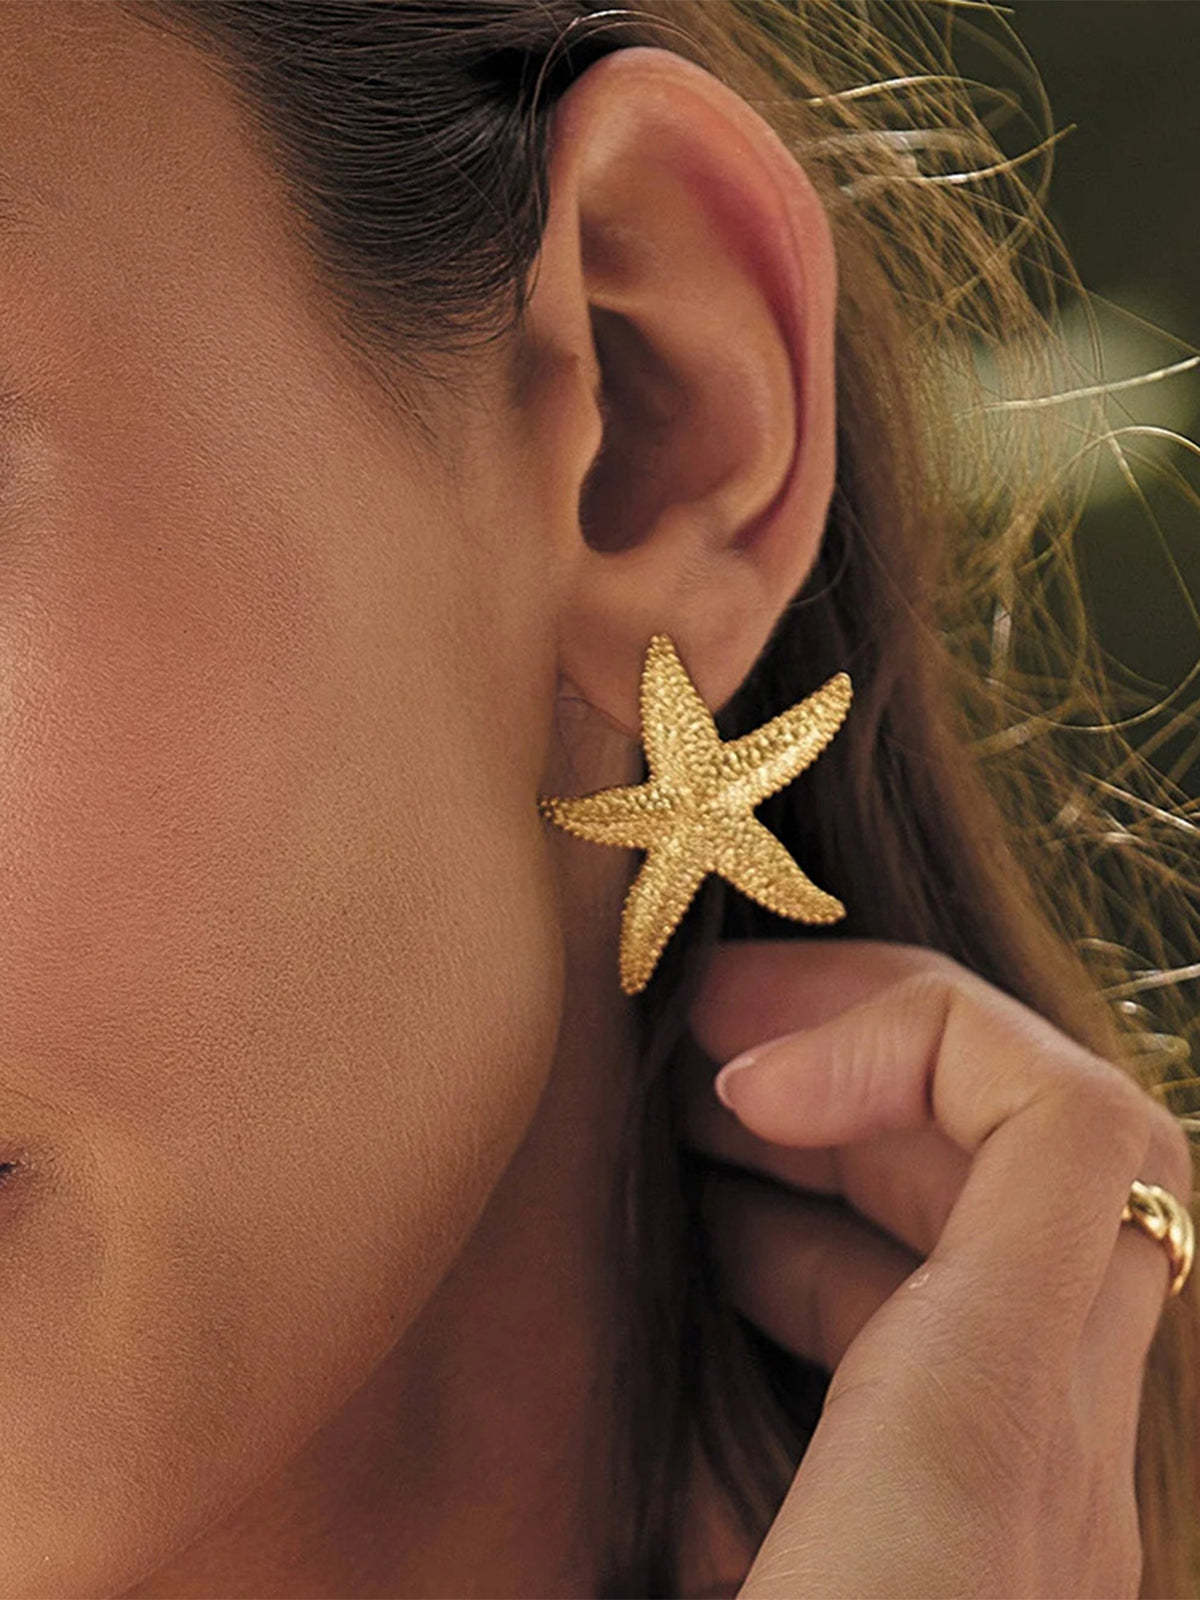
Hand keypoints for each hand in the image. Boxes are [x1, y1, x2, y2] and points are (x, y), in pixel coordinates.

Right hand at [678, 937, 1192, 1598]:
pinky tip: (722, 1260)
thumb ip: (677, 1422)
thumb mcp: (690, 1556)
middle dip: (858, 1048)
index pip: (1068, 1122)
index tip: (740, 1076)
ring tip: (697, 1119)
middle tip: (705, 1029)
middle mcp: (1055, 1447)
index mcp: (989, 1428)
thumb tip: (495, 1328)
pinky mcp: (985, 1530)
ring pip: (988, 1232)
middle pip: (1021, 1148)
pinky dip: (842, 1248)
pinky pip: (946, 1330)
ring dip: (845, 1140)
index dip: (903, 1030)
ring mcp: (1038, 1490)